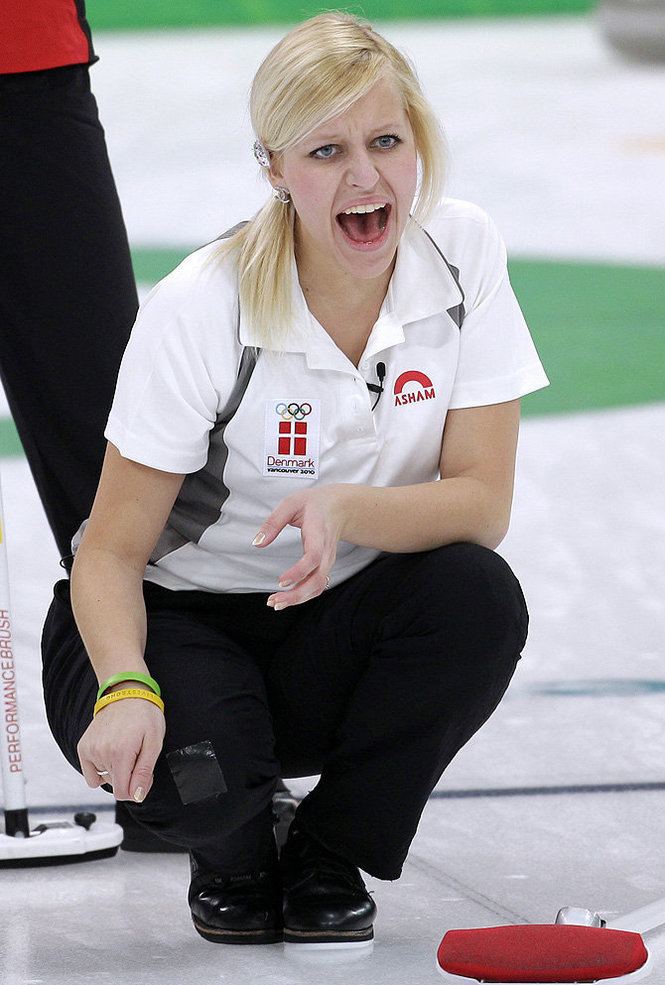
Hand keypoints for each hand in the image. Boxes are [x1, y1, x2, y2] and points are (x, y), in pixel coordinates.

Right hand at [77, 693, 165, 802]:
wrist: (126, 692)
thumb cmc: (144, 715)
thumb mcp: (154, 743)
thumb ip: (144, 772)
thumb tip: (137, 795)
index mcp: (121, 753)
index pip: (123, 793)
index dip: (136, 791)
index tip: (143, 778)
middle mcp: (101, 753)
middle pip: (116, 786)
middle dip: (129, 778)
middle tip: (138, 756)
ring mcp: (90, 750)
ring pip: (104, 779)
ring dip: (116, 771)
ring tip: (125, 749)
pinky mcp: (83, 747)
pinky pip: (90, 773)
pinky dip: (101, 769)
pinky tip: (111, 754)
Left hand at [252, 483, 352, 609]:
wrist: (340, 507)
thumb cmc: (314, 503)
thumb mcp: (291, 503)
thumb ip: (273, 522)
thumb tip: (257, 542)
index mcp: (318, 532)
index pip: (313, 557)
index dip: (299, 572)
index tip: (281, 581)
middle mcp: (326, 551)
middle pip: (318, 579)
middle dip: (297, 595)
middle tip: (274, 602)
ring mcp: (328, 560)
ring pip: (319, 586)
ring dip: (299, 599)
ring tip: (276, 603)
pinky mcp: (325, 566)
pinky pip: (318, 585)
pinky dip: (303, 595)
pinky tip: (287, 598)